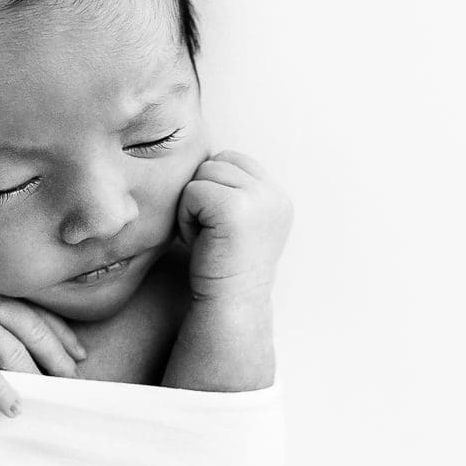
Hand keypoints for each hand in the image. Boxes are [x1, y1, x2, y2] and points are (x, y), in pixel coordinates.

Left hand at [175, 149, 292, 307]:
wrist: (229, 308)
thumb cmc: (222, 269)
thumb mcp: (238, 223)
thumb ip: (234, 190)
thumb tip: (206, 157)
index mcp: (278, 196)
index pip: (234, 159)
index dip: (214, 187)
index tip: (216, 225)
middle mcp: (274, 194)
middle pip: (218, 161)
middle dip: (203, 193)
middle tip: (209, 232)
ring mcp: (258, 199)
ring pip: (203, 173)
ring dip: (193, 204)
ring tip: (206, 236)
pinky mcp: (234, 206)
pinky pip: (192, 191)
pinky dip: (187, 216)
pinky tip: (199, 241)